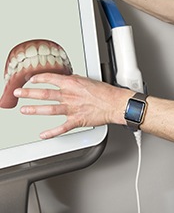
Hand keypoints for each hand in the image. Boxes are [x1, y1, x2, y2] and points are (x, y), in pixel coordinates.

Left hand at [14, 73, 131, 138]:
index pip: (50, 78)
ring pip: (49, 109)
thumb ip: (77, 80)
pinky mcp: (77, 120)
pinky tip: (43, 134)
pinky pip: (61, 128)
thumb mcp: (89, 81)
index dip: (38, 78)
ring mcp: (72, 109)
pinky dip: (51, 132)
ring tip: (24, 110)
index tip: (32, 79)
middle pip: (45, 93)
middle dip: (29, 93)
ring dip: (35, 110)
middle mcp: (70, 95)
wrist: (115, 103)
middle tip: (19, 93)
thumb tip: (70, 79)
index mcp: (73, 83)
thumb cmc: (106, 92)